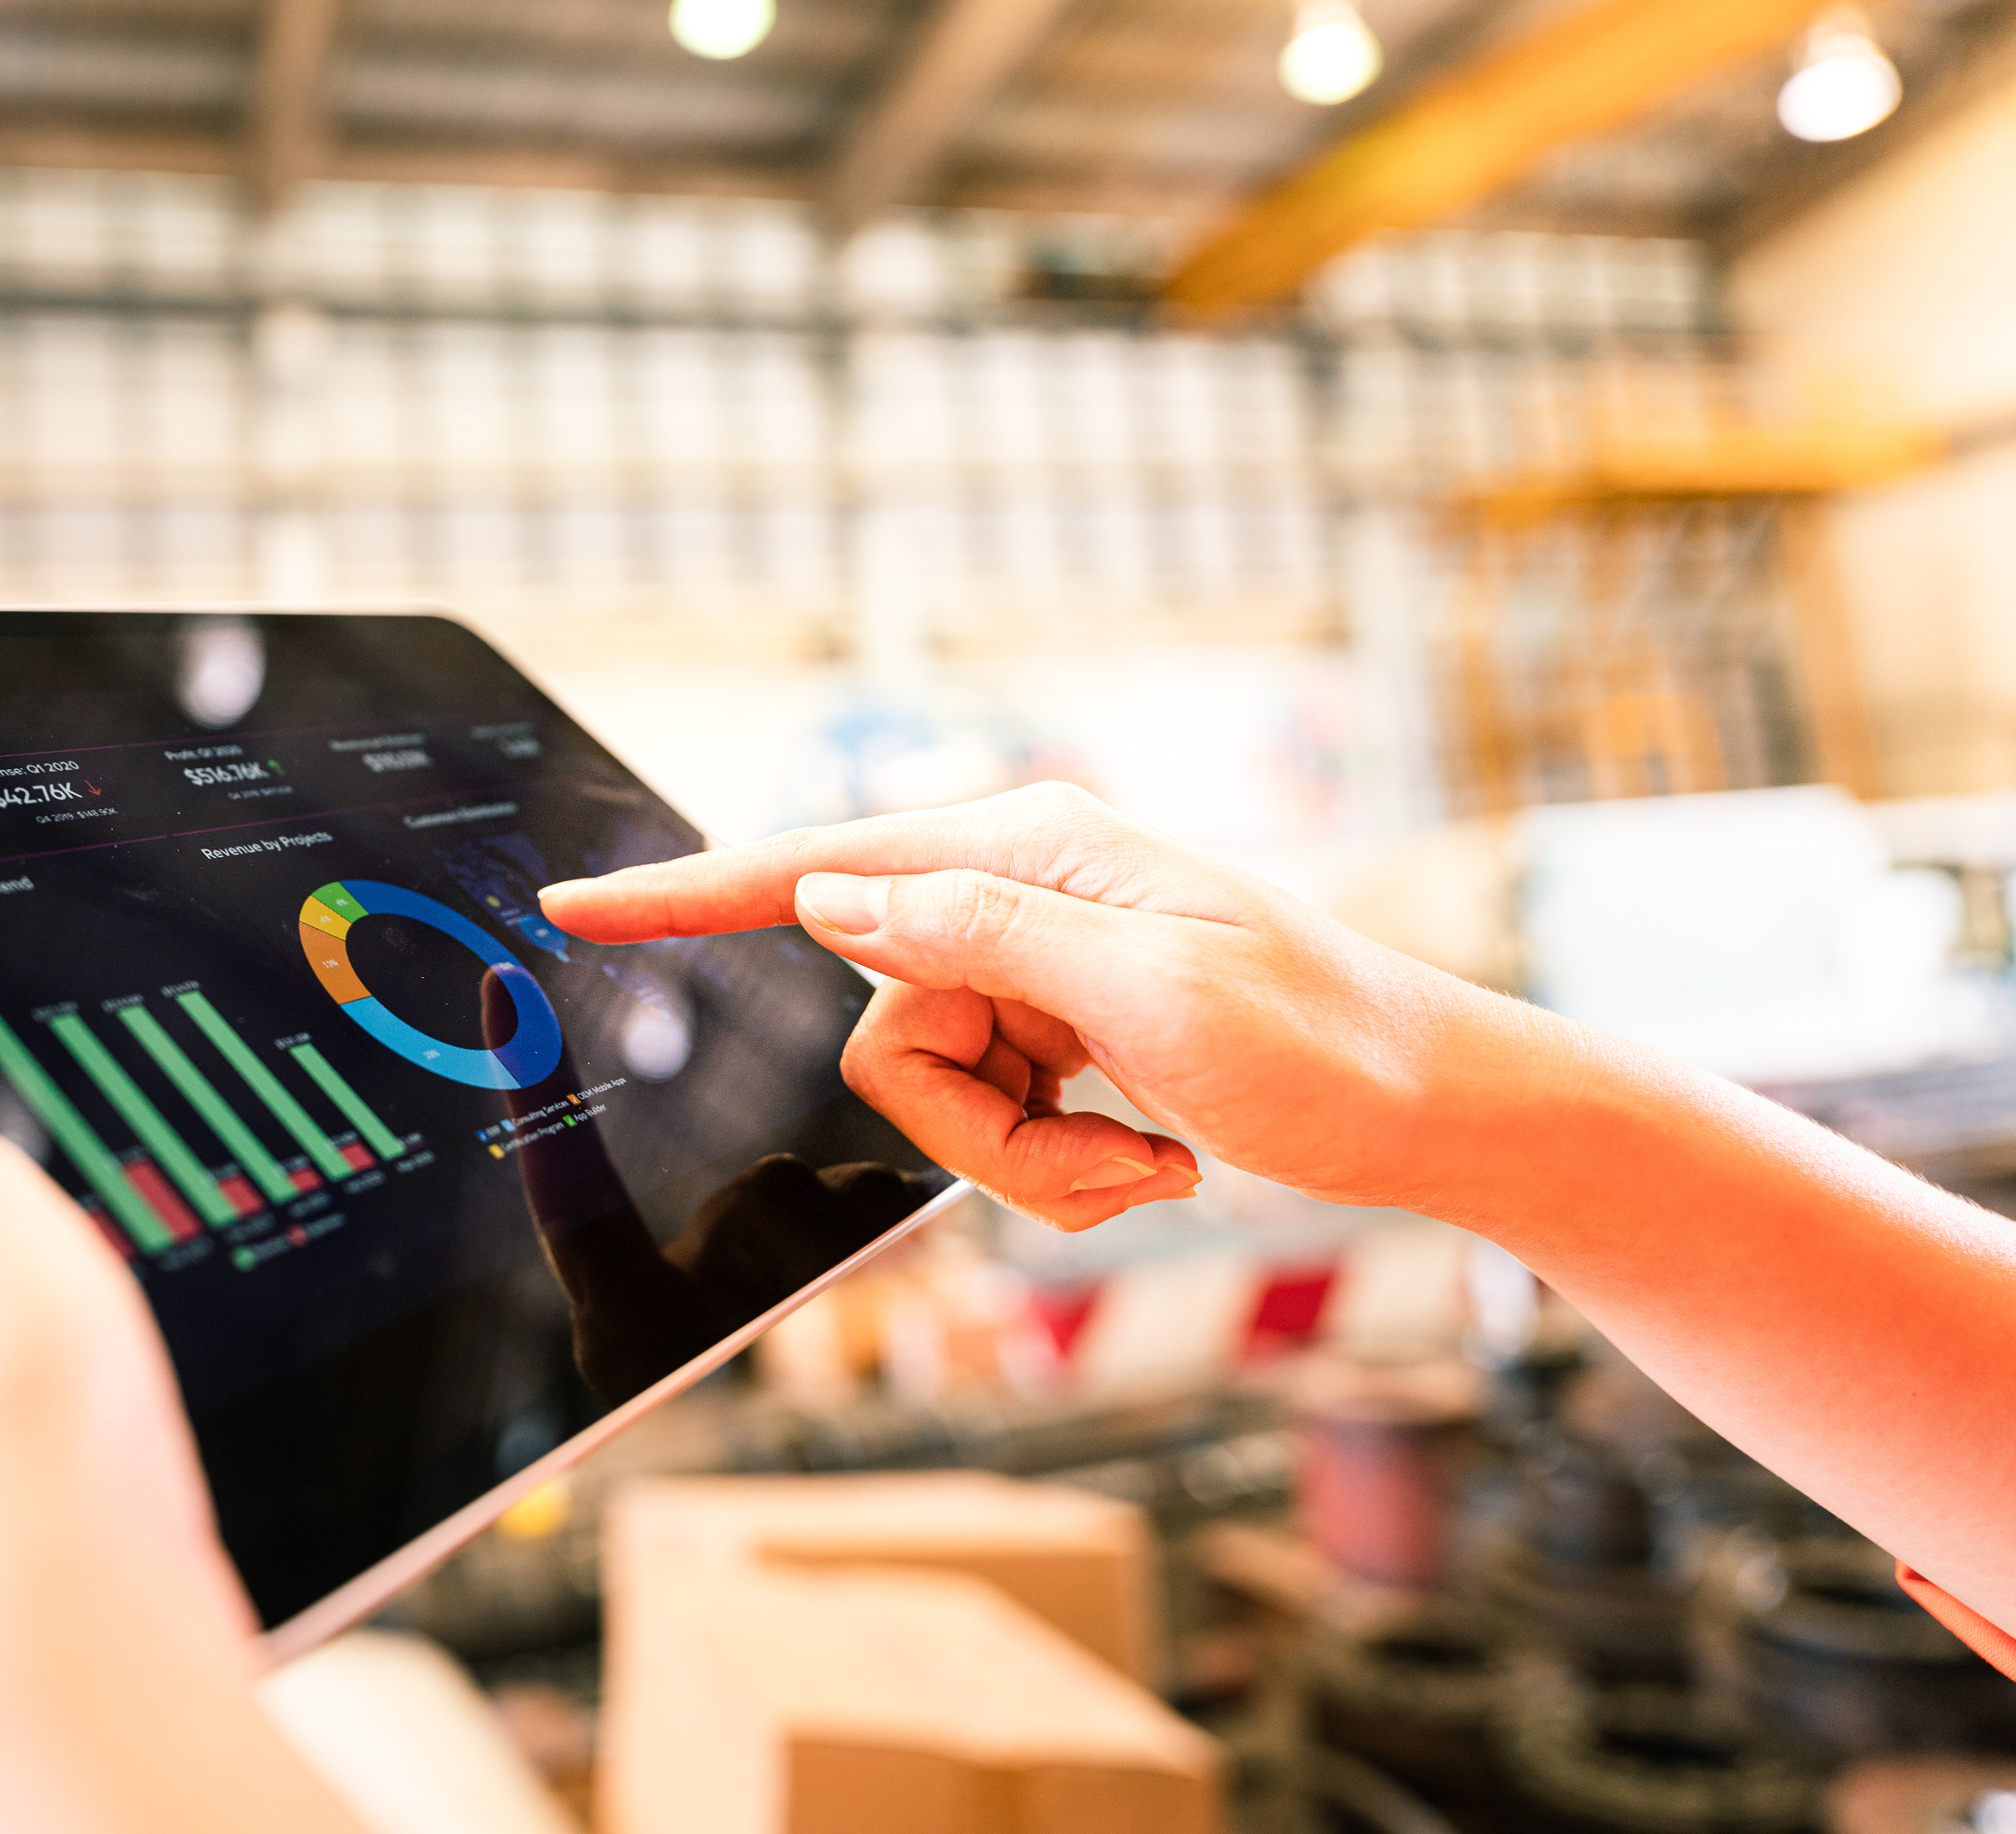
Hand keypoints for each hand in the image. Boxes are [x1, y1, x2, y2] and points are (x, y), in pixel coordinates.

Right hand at [539, 784, 1537, 1230]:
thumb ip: (974, 931)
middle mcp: (1013, 896)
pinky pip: (992, 1131)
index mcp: (1025, 847)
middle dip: (980, 1127)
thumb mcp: (1150, 987)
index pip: (818, 863)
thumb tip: (829, 891)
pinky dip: (1067, 1170)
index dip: (689, 892)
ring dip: (1036, 1163)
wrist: (1436, 1115)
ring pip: (933, 1098)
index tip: (579, 903)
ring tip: (1149, 1158)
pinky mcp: (1057, 1037)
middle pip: (882, 1030)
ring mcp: (1034, 971)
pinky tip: (1159, 1156)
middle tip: (1107, 1149)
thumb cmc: (1324, 1042)